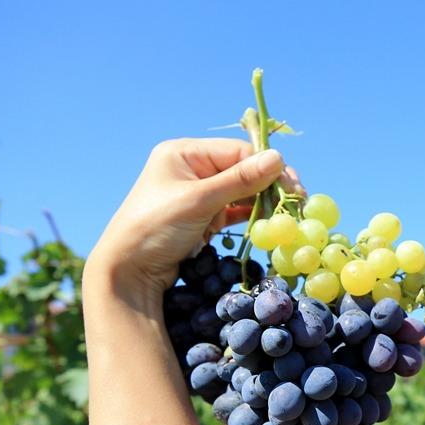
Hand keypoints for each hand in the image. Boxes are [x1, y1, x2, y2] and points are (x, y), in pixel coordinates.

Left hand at [87, 137, 303, 295]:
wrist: (127, 272)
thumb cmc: (155, 228)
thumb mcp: (199, 201)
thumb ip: (240, 180)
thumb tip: (278, 158)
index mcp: (184, 153)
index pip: (238, 152)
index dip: (268, 167)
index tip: (294, 187)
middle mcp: (190, 168)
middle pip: (242, 170)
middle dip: (268, 186)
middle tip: (296, 202)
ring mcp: (196, 193)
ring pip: (240, 191)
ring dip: (262, 203)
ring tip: (285, 217)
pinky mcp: (201, 217)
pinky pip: (232, 210)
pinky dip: (250, 216)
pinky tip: (268, 224)